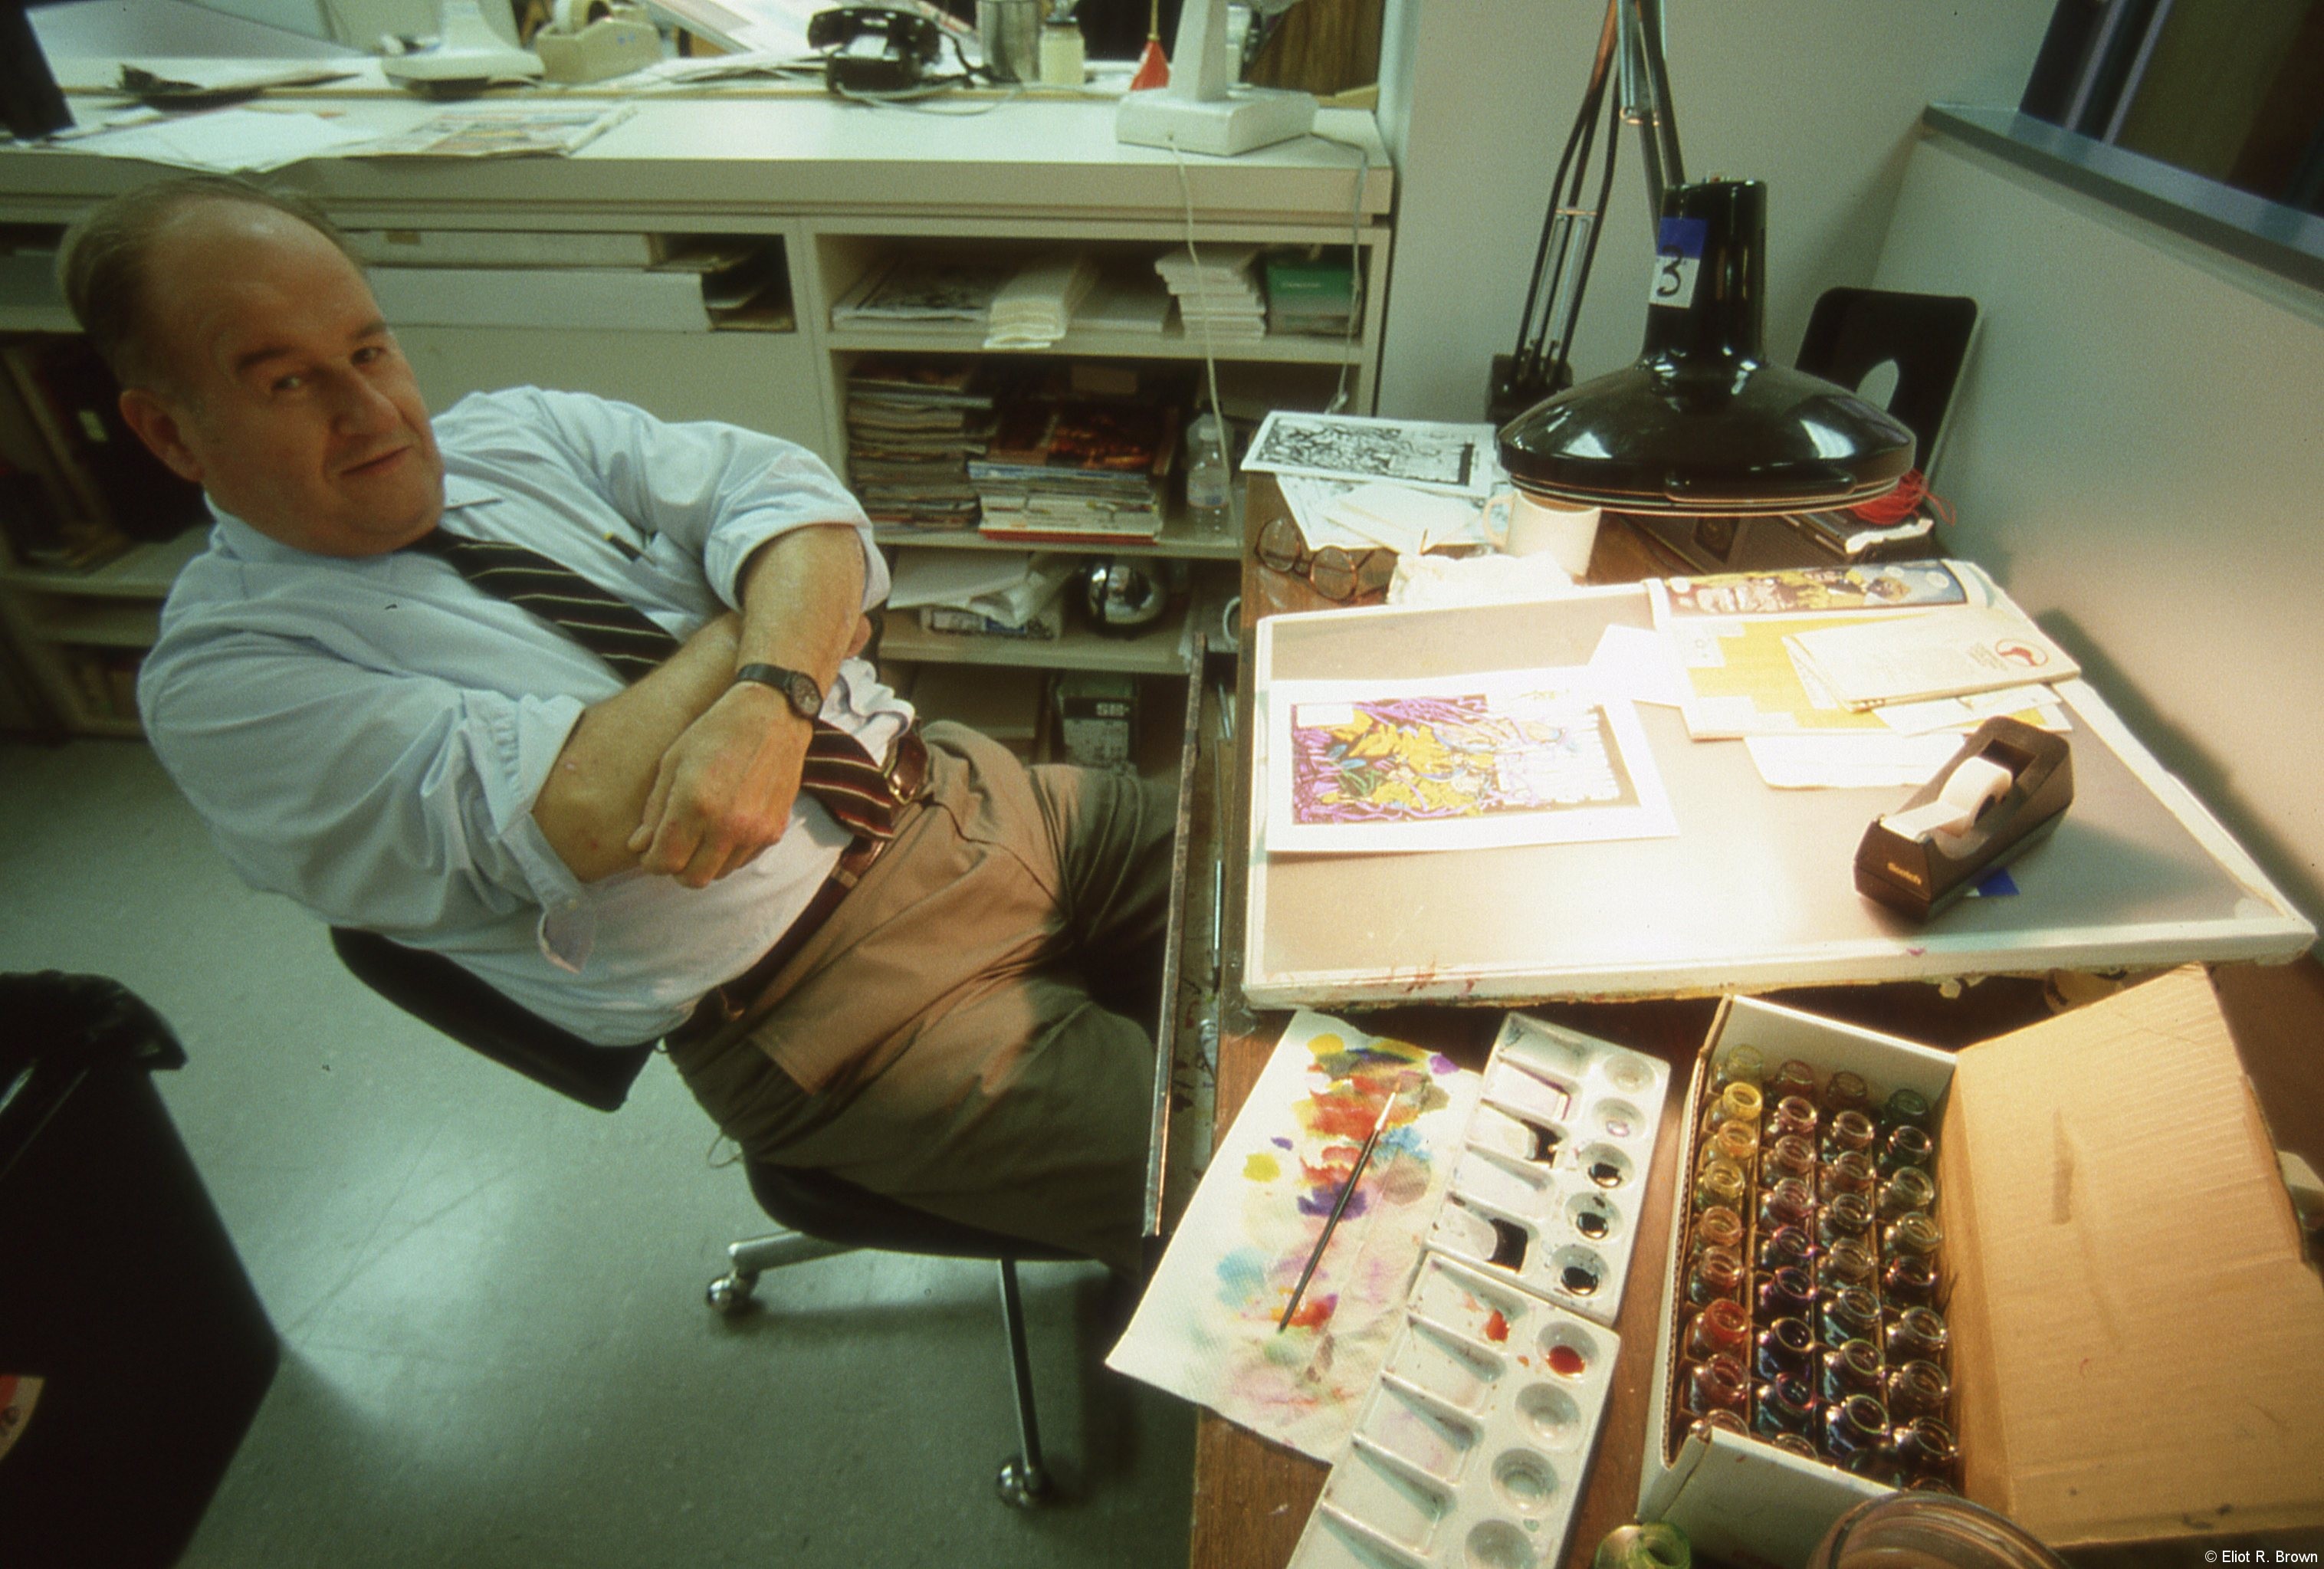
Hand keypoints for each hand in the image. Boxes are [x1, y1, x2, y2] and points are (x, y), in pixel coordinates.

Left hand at [627, 682, 806, 887]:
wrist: (772, 715)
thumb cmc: (715, 732)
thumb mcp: (672, 762)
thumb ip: (655, 809)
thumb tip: (638, 846)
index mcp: (694, 804)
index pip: (665, 861)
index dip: (651, 862)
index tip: (650, 851)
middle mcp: (727, 824)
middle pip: (693, 878)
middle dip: (676, 868)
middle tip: (673, 848)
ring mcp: (755, 830)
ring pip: (719, 873)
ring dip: (704, 862)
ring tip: (700, 835)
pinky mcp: (775, 830)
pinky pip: (743, 860)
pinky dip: (728, 853)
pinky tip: (725, 827)